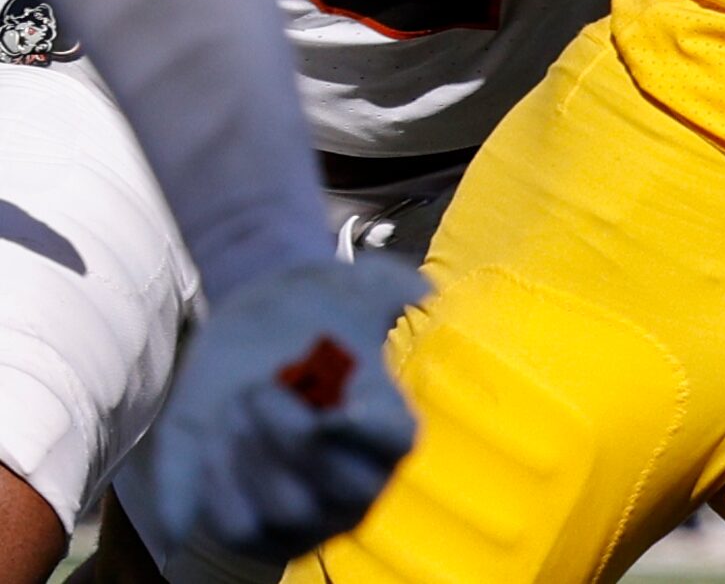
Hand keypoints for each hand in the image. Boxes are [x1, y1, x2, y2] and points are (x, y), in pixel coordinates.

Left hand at [138, 255, 424, 561]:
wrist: (247, 341)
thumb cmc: (307, 318)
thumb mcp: (351, 290)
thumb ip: (390, 285)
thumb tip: (420, 290)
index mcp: (390, 430)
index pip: (394, 443)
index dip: (366, 431)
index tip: (333, 409)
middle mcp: (357, 486)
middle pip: (343, 489)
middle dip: (293, 436)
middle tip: (258, 388)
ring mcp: (305, 517)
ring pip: (285, 511)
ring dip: (251, 453)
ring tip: (232, 406)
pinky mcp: (249, 532)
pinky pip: (235, 528)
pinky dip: (218, 484)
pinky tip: (212, 437)